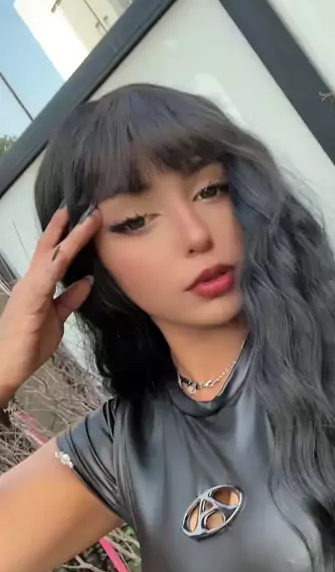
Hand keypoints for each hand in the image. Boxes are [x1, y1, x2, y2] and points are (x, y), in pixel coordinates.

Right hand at [0, 205, 101, 401]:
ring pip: (55, 254)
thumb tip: (86, 280)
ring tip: (90, 218)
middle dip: (69, 225)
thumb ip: (70, 299)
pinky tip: (74, 244)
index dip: (68, 235)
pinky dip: (63, 257)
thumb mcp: (57, 319)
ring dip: (73, 236)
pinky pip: (51, 273)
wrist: (6, 365)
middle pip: (51, 246)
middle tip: (88, 206)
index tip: (85, 218)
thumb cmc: (28, 345)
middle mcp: (33, 279)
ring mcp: (31, 286)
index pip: (54, 254)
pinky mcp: (33, 296)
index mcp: (38, 285)